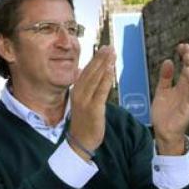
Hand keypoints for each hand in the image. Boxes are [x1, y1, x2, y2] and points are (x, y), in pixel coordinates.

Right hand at [67, 46, 115, 160]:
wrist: (80, 141)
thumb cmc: (83, 122)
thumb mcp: (81, 101)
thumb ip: (84, 85)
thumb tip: (83, 70)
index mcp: (76, 90)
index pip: (86, 71)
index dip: (95, 59)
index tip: (103, 48)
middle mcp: (79, 93)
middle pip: (91, 72)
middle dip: (100, 58)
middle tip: (109, 47)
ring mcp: (85, 101)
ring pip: (96, 79)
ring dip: (104, 65)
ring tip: (112, 54)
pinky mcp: (93, 109)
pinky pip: (101, 91)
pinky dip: (106, 80)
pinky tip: (111, 70)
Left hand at [150, 43, 188, 153]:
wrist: (163, 132)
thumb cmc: (164, 113)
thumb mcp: (162, 91)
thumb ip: (165, 77)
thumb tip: (168, 60)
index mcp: (184, 86)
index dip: (186, 56)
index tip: (181, 45)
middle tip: (184, 47)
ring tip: (187, 55)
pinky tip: (186, 70)